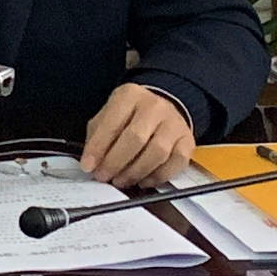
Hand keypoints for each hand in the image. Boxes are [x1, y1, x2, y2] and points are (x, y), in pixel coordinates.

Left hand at [78, 83, 196, 190]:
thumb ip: (97, 137)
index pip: (112, 123)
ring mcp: (174, 123)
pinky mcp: (187, 141)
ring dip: (135, 172)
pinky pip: (175, 162)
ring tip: (121, 180)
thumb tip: (91, 163)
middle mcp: (155, 106)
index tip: (88, 166)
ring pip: (157, 152)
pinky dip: (157, 176)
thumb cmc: (131, 116)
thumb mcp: (109, 116)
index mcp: (130, 95)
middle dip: (116, 162)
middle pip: (135, 138)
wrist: (164, 108)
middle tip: (104, 176)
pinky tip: (143, 180)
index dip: (98, 147)